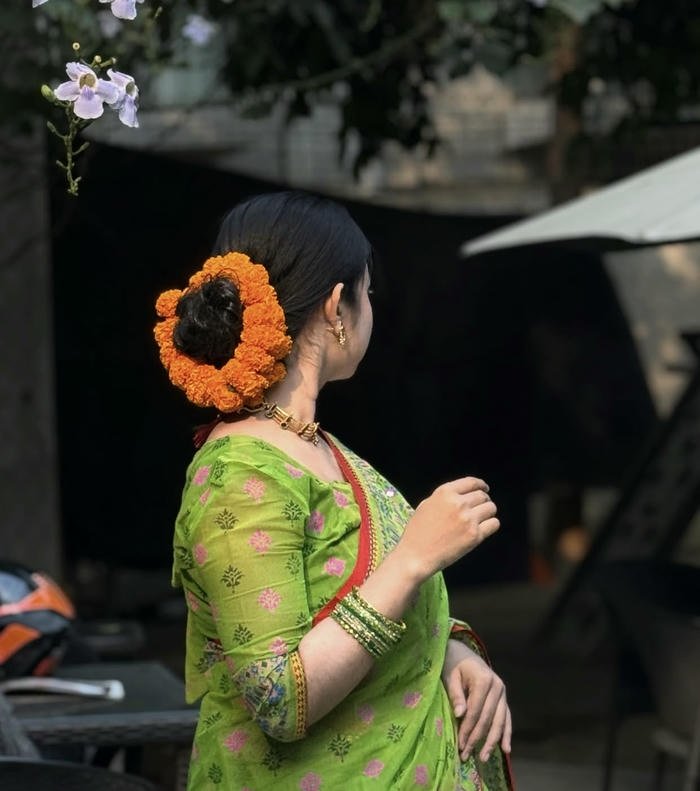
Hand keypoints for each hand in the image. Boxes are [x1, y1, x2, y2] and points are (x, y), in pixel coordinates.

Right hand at [396, 477, 499, 579]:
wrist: (416, 555)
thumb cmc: (417, 532)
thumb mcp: (426, 505)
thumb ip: (444, 498)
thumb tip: (461, 496)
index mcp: (445, 492)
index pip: (471, 482)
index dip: (481, 484)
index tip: (484, 488)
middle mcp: (459, 503)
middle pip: (482, 495)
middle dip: (484, 500)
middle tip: (481, 507)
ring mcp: (468, 519)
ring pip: (491, 508)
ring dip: (488, 512)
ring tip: (482, 518)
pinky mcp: (475, 536)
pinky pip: (494, 524)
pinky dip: (491, 524)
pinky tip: (484, 528)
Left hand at [441, 639, 511, 762]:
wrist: (462, 652)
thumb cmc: (453, 664)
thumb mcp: (450, 676)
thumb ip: (456, 695)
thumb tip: (460, 715)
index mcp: (483, 680)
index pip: (475, 712)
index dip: (468, 730)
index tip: (460, 745)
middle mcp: (497, 687)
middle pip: (488, 719)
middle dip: (477, 739)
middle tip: (467, 756)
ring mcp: (502, 692)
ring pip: (500, 721)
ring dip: (492, 741)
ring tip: (483, 757)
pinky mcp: (503, 697)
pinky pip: (507, 717)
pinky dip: (506, 733)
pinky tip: (506, 749)